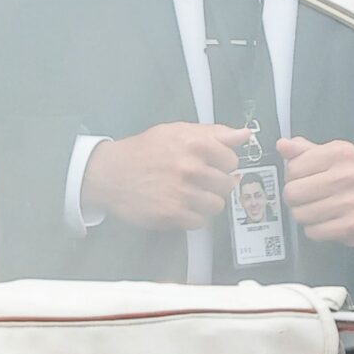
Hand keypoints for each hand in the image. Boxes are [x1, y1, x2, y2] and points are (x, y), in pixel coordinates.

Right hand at [84, 122, 246, 229]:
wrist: (110, 173)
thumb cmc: (143, 151)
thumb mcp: (177, 131)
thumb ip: (215, 133)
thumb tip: (243, 134)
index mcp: (195, 144)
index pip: (232, 160)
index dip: (224, 164)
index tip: (214, 165)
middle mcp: (190, 169)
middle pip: (227, 184)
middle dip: (217, 183)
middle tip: (200, 180)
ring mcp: (182, 194)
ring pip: (217, 205)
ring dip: (206, 201)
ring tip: (191, 194)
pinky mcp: (173, 215)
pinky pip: (200, 222)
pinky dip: (193, 216)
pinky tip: (181, 205)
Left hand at [278, 135, 353, 247]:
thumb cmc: (352, 175)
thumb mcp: (331, 155)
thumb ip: (304, 150)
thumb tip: (282, 145)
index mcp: (339, 153)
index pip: (293, 168)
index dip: (292, 176)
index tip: (302, 179)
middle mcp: (346, 176)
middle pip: (293, 193)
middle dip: (294, 198)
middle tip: (305, 197)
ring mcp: (350, 202)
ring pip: (301, 214)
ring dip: (304, 214)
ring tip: (316, 209)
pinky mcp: (351, 225)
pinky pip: (313, 231)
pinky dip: (315, 229)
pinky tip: (325, 221)